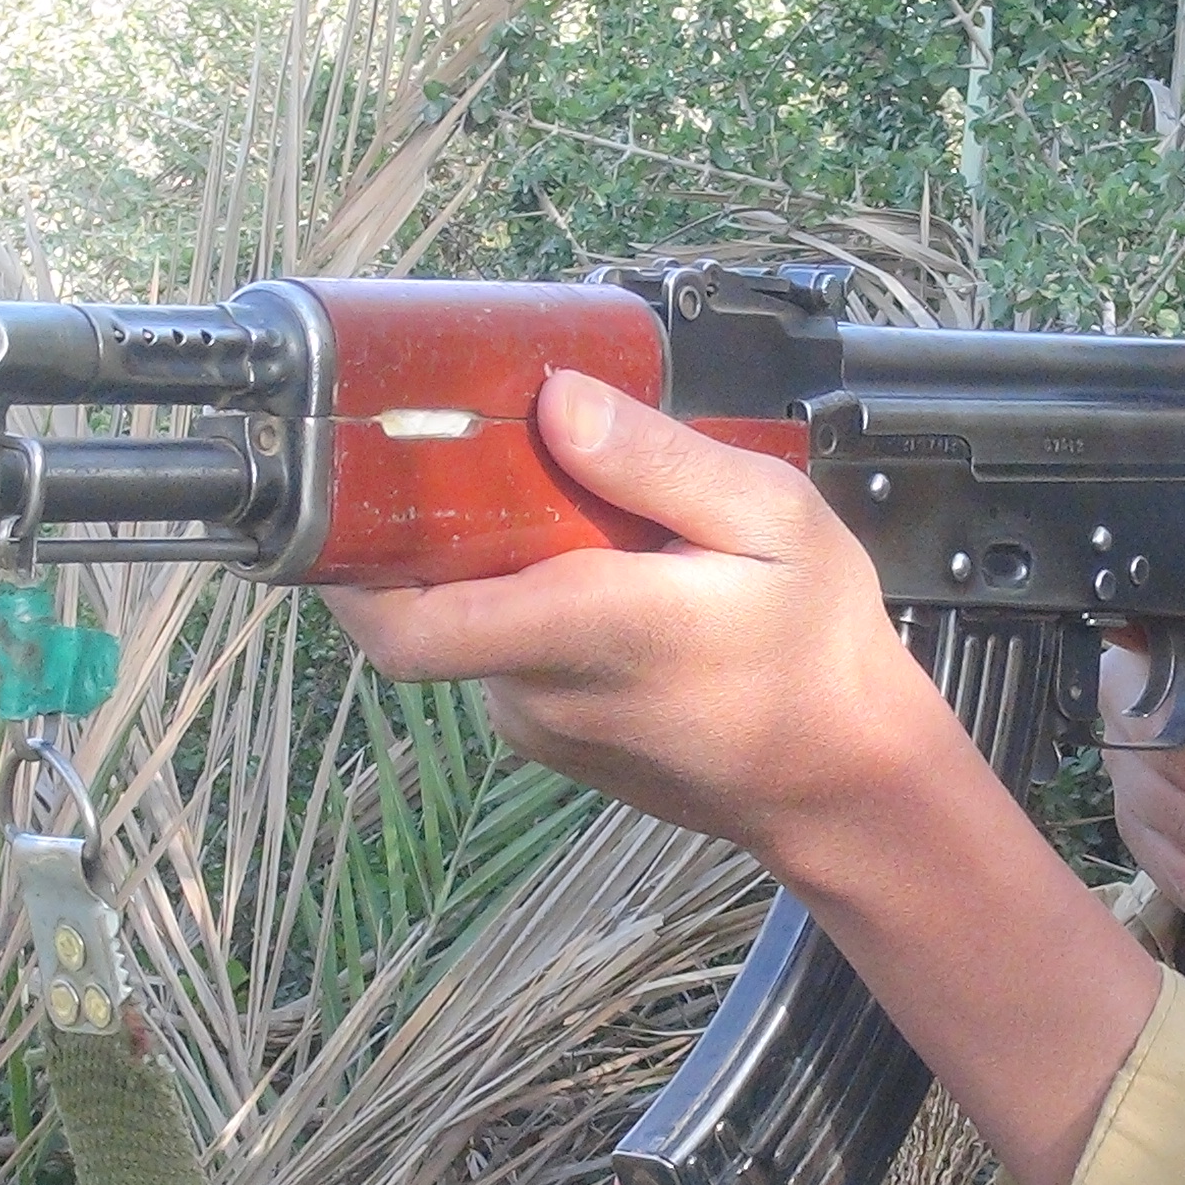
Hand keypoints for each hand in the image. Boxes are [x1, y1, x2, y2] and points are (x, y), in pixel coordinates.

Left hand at [325, 371, 965, 872]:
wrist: (847, 781)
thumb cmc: (818, 651)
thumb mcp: (772, 520)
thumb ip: (657, 460)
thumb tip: (557, 403)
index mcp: (581, 629)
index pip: (407, 625)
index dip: (345, 568)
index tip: (337, 492)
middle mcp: (539, 689)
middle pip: (430, 604)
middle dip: (440, 527)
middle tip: (486, 450)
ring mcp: (541, 724)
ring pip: (473, 623)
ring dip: (499, 566)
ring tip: (578, 512)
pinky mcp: (555, 739)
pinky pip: (509, 655)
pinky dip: (532, 606)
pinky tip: (606, 575)